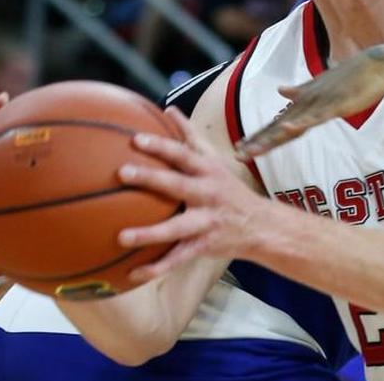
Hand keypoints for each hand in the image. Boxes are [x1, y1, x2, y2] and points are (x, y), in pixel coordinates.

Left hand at [116, 107, 269, 282]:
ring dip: (150, 233)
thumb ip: (190, 136)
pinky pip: (177, 259)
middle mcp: (208, 195)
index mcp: (208, 172)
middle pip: (178, 185)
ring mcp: (206, 222)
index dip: (161, 146)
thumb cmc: (228, 189)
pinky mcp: (203, 246)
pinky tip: (132, 273)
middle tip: (122, 173)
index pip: (183, 154)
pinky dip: (156, 268)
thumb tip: (169, 109)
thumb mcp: (214, 160)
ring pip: (176, 228)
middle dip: (151, 179)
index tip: (136, 139)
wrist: (261, 226)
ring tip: (122, 237)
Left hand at [239, 50, 383, 157]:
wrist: (376, 63)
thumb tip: (281, 90)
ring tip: (252, 150)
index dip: (260, 136)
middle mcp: (307, 103)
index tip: (241, 148)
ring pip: (292, 125)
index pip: (278, 123)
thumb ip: (300, 91)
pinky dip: (301, 123)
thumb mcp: (322, 85)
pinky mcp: (336, 105)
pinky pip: (316, 117)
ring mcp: (320, 104)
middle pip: (279, 127)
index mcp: (304, 102)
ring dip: (271, 138)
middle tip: (238, 155)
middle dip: (258, 142)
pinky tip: (287, 128)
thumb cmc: (353, 76)